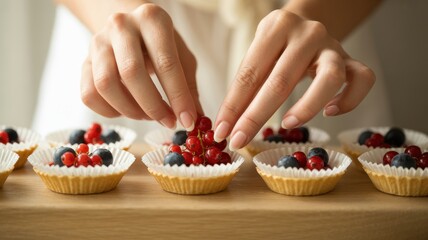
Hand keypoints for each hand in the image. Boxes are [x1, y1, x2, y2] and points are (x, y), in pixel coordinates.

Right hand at [80, 4, 201, 129]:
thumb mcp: (182, 57)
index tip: (188, 121)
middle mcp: (121, 26)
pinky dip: (109, 111)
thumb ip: (188, 86)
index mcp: (152, 19)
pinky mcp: (84, 61)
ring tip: (148, 115)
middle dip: (153, 106)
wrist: (131, 29)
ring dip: (130, 110)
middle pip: (131, 72)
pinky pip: (89, 94)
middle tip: (168, 121)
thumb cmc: (161, 44)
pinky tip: (127, 110)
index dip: (178, 97)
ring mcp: (98, 42)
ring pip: (105, 85)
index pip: (165, 62)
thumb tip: (194, 119)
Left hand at [214, 9, 374, 149]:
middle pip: (281, 80)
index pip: (250, 72)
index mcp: (276, 26)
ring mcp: (332, 46)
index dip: (233, 105)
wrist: (306, 24)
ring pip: (330, 77)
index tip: (221, 131)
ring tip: (287, 124)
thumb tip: (228, 126)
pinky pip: (362, 79)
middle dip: (256, 115)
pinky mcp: (351, 60)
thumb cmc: (275, 48)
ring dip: (307, 106)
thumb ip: (245, 86)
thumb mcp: (257, 56)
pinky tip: (330, 112)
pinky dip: (348, 100)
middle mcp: (307, 33)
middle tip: (240, 140)